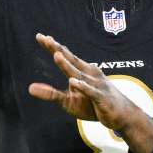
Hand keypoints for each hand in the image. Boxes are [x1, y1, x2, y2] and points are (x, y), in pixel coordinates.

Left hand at [28, 33, 144, 132]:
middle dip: (58, 50)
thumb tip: (30, 88)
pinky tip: (73, 82)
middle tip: (45, 38)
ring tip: (56, 55)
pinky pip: (90, 91)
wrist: (122, 115)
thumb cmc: (94, 105)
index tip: (40, 36)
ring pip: (78, 74)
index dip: (53, 47)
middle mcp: (89, 74)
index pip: (65, 57)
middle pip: (71, 60)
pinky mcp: (101, 98)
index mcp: (81, 72)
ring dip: (68, 65)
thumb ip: (51, 94)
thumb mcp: (68, 101)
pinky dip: (82, 87)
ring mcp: (96, 85)